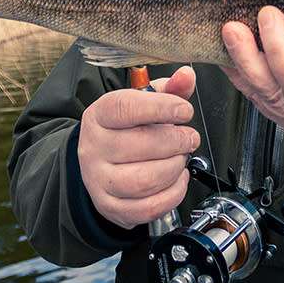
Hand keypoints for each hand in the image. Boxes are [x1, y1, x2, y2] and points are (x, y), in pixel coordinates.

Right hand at [77, 66, 198, 229]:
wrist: (102, 164)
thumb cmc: (127, 130)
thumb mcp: (144, 103)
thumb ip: (169, 89)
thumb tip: (187, 75)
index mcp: (99, 116)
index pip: (126, 108)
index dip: (161, 107)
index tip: (185, 110)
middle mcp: (94, 148)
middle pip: (141, 145)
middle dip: (177, 141)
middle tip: (189, 138)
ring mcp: (99, 181)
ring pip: (146, 179)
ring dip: (175, 167)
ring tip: (181, 158)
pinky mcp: (111, 206)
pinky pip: (150, 207)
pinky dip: (173, 193)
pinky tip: (177, 178)